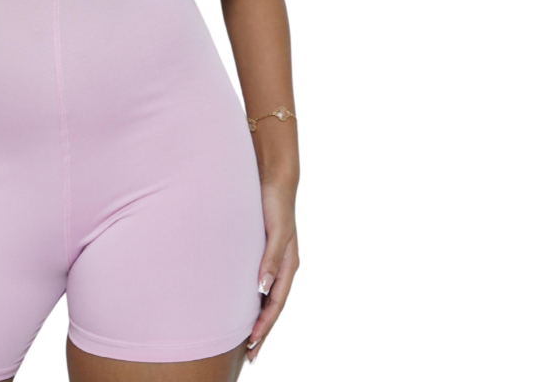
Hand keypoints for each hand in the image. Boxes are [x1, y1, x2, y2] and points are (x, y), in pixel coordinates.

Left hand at [246, 180, 298, 363]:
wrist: (273, 179)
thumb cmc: (275, 203)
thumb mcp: (275, 230)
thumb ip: (270, 258)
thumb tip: (263, 288)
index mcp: (289, 265)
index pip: (276, 303)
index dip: (265, 324)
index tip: (252, 343)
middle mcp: (283, 266)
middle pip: (273, 306)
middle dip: (263, 331)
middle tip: (251, 355)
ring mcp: (274, 260)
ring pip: (267, 297)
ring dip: (258, 318)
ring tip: (248, 340)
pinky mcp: (263, 252)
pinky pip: (260, 283)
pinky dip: (254, 300)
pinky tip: (244, 306)